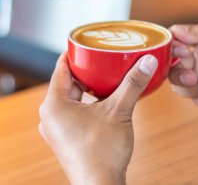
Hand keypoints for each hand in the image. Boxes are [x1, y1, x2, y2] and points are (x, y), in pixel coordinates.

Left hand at [39, 52, 157, 184]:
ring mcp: (57, 129)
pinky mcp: (66, 138)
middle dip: (86, 71)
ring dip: (88, 88)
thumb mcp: (119, 111)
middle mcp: (50, 116)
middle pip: (68, 83)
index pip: (61, 68)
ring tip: (106, 77)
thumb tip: (147, 62)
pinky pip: (75, 112)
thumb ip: (133, 84)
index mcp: (54, 105)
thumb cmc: (102, 153)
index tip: (86, 43)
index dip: (74, 53)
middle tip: (102, 59)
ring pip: (72, 99)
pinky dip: (88, 104)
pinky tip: (104, 102)